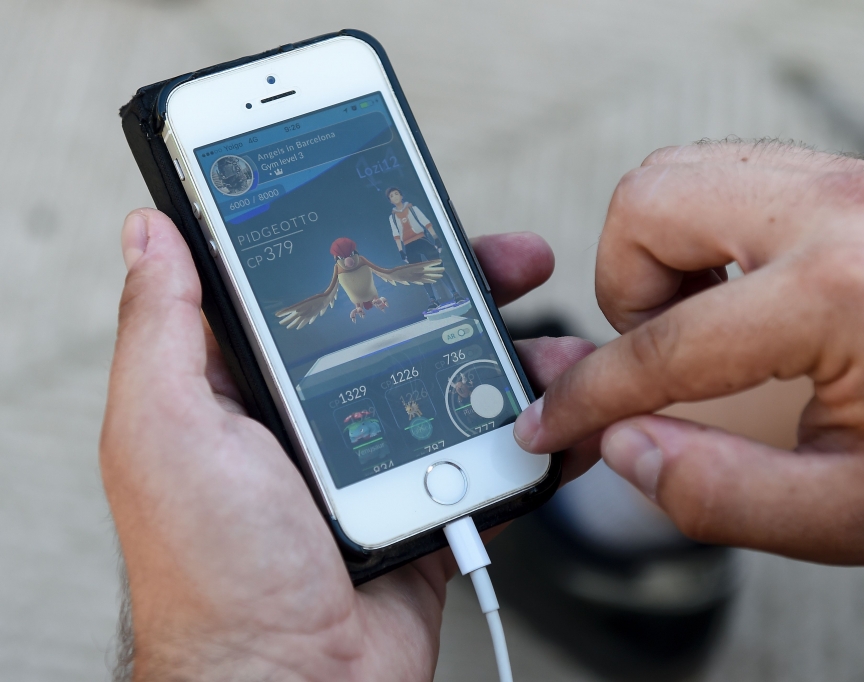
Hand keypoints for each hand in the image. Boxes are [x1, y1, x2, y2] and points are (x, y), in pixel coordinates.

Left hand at [101, 210, 595, 680]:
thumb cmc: (215, 576)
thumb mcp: (166, 431)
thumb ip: (163, 329)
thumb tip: (151, 234)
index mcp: (252, 388)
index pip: (313, 290)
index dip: (362, 242)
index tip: (408, 208)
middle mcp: (317, 417)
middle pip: (402, 325)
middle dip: (463, 285)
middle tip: (510, 260)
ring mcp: (379, 459)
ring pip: (457, 383)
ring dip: (513, 358)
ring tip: (559, 348)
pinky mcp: (428, 500)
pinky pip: (489, 454)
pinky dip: (531, 434)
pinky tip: (562, 415)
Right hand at [513, 142, 863, 565]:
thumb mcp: (851, 514)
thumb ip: (716, 492)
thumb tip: (618, 446)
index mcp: (840, 291)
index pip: (662, 344)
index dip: (587, 398)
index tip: (548, 425)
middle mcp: (836, 205)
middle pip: (646, 205)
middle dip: (623, 294)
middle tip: (660, 361)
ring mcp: (843, 178)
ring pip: (676, 177)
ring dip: (657, 259)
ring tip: (700, 329)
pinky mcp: (844, 179)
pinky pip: (723, 179)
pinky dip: (697, 237)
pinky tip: (733, 299)